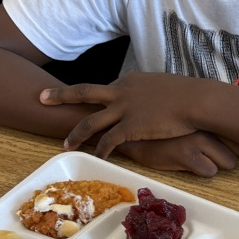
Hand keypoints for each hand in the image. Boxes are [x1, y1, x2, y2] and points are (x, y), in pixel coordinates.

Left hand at [40, 71, 208, 153]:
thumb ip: (152, 92)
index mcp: (129, 80)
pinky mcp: (129, 127)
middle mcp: (120, 91)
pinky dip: (100, 150)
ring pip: (90, 121)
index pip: (105, 88)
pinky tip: (95, 157)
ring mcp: (123, 109)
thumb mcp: (165, 86)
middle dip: (61, 96)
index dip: (93, 96)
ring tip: (64, 143)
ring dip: (75, 133)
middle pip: (84, 93)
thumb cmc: (188, 94)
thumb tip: (155, 98)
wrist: (196, 100)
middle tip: (42, 97)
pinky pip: (108, 141)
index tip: (82, 99)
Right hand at [118, 133, 238, 176]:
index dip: (235, 145)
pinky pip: (209, 171)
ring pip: (228, 162)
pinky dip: (200, 171)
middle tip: (210, 155)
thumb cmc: (163, 128)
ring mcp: (198, 138)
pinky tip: (184, 163)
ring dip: (216, 165)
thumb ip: (209, 124)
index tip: (225, 147)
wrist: (134, 133)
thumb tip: (234, 136)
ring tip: (196, 158)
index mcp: (209, 115)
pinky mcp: (187, 153)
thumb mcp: (189, 122)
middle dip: (229, 157)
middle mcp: (207, 124)